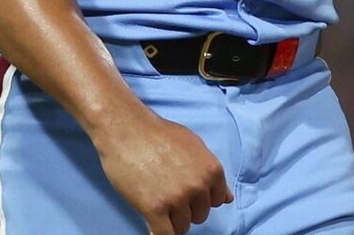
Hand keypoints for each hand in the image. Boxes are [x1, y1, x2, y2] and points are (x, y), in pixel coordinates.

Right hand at [90, 105, 232, 234]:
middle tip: (168, 192)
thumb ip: (210, 172)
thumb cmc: (158, 133)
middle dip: (186, 208)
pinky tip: (152, 220)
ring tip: (158, 200)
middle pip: (200, 215)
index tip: (187, 192)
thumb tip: (227, 198)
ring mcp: (177, 198)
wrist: (126, 128)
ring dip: (171, 219)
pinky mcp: (155, 208)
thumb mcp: (194, 145)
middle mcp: (198, 186)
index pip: (217, 201)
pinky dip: (160, 232)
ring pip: (182, 227)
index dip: (201, 198)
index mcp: (211, 170)